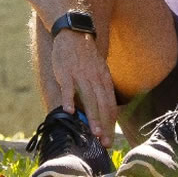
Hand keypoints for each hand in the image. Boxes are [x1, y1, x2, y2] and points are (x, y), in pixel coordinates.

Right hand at [48, 30, 116, 147]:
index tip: (109, 140)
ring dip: (92, 117)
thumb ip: (100, 89)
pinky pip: (68, 88)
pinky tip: (69, 112)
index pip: (110, 105)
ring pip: (89, 99)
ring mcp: (81, 76)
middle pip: (102, 105)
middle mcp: (95, 79)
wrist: (74, 33)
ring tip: (93, 133)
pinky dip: (69, 100)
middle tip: (104, 143)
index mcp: (104, 80)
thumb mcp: (98, 70)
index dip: (110, 124)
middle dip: (104, 125)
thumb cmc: (85, 56)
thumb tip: (102, 109)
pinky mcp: (66, 72)